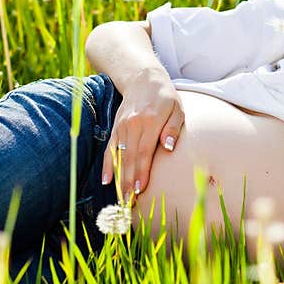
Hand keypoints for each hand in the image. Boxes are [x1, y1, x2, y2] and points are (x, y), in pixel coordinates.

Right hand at [101, 68, 183, 203]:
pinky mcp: (116, 128)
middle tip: (128, 203)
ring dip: (118, 178)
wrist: (143, 79)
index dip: (141, 173)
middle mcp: (132, 126)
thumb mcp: (177, 108)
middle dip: (127, 182)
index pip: (144, 152)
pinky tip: (106, 180)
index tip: (139, 190)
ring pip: (118, 156)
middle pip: (129, 158)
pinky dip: (107, 165)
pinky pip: (110, 149)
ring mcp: (122, 127)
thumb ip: (172, 128)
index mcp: (149, 122)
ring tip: (119, 198)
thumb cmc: (165, 97)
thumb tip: (168, 147)